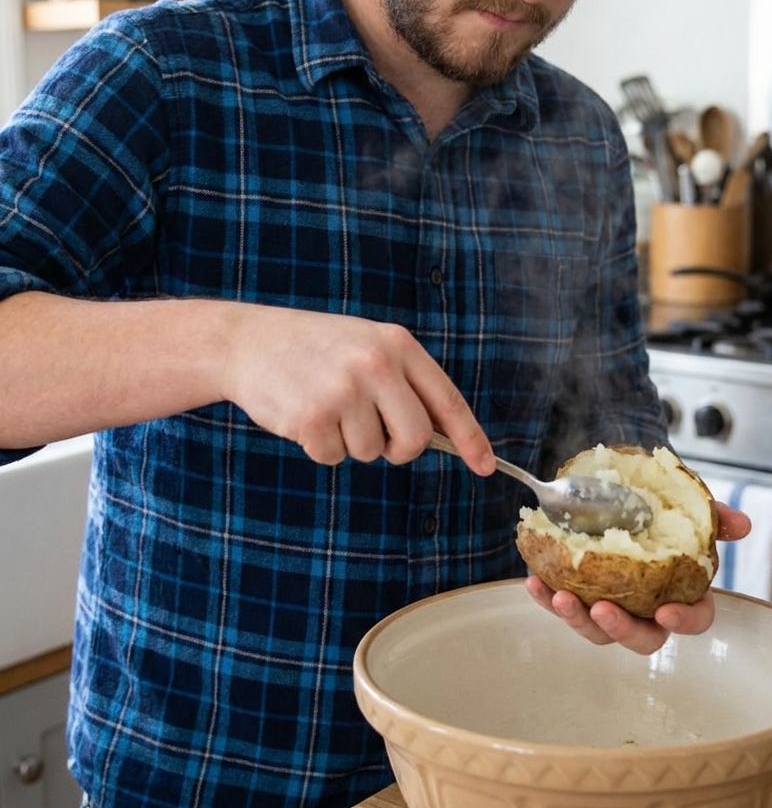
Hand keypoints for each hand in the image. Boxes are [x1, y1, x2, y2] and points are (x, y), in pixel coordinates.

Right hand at [220, 306, 493, 471]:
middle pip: (415, 439)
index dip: (469, 437)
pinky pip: (334, 458)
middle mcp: (376, 364)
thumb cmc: (317, 349)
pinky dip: (321, 447)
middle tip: (373, 432)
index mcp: (397, 344)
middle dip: (398, 448)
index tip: (485, 466)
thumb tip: (444, 436)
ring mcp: (344, 390)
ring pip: (371, 452)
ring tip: (327, 406)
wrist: (249, 341)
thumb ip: (405, 383)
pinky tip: (305, 414)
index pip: (446, 399)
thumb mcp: (368, 345)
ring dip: (350, 442)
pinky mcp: (313, 417)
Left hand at [524, 502, 751, 655]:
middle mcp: (647, 610)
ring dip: (576, 618)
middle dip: (621, 629)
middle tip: (603, 610)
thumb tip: (742, 524)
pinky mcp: (578, 597)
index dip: (684, 622)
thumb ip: (712, 516)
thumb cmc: (661, 509)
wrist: (623, 494)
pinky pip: (562, 605)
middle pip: (642, 638)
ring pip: (597, 631)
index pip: (695, 620)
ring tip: (559, 597)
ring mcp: (611, 608)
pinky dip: (546, 597)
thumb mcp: (687, 507)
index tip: (667, 613)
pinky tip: (533, 581)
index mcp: (683, 593)